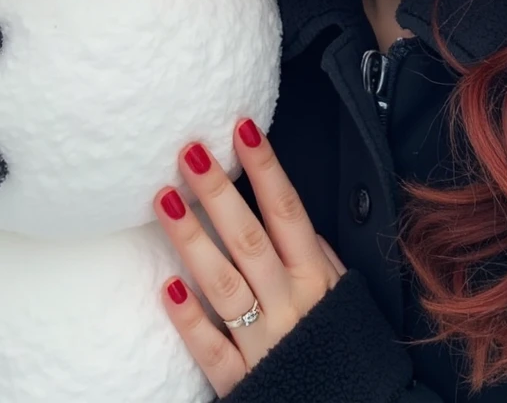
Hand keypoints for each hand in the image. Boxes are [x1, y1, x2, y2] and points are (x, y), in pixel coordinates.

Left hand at [154, 118, 347, 397]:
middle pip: (249, 239)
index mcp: (316, 276)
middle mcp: (291, 302)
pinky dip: (189, 319)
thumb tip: (285, 206)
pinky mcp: (242, 380)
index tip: (242, 128)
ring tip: (164, 199)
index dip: (265, 168)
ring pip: (225, 285)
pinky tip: (165, 287)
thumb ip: (314, 253)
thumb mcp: (342, 294)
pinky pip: (211, 349)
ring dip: (193, 240)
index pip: (288, 211)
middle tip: (188, 152)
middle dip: (219, 192)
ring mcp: (264, 341)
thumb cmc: (339, 346)